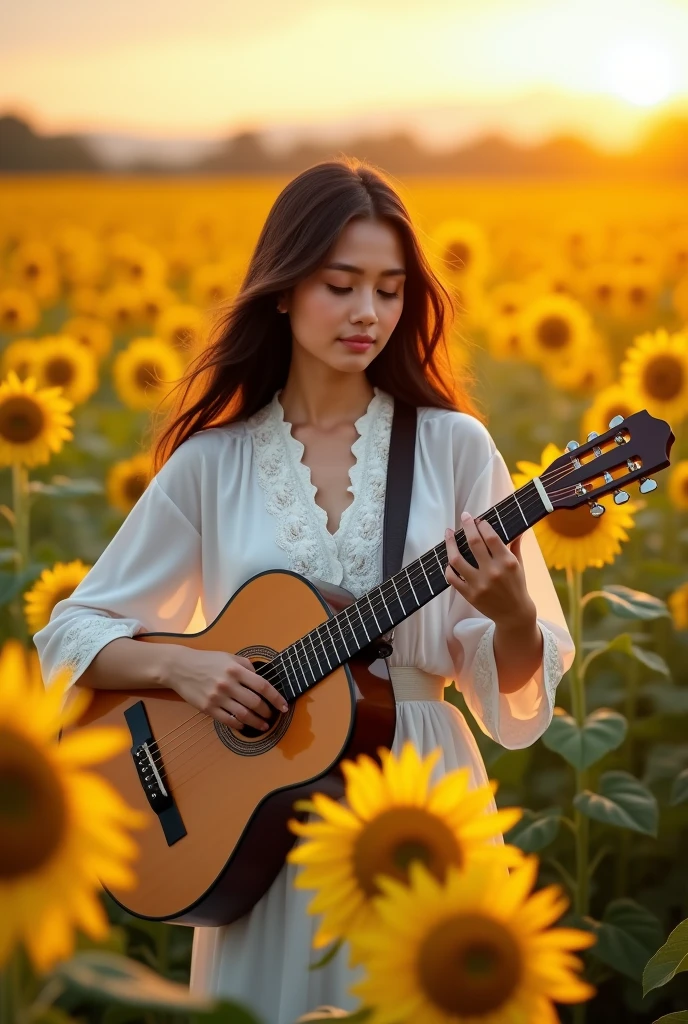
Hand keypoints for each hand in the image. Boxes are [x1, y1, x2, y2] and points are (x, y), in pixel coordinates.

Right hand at [164, 646, 288, 730]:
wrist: (180, 667)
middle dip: (267, 712)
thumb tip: (261, 679)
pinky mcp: (207, 708)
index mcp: (236, 670)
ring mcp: (217, 697)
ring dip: (256, 722)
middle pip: (255, 702)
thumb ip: (247, 666)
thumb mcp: (229, 657)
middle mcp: (228, 684)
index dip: (276, 698)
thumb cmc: (207, 661)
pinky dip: (238, 725)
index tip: (284, 706)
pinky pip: (227, 720)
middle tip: (272, 716)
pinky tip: (244, 726)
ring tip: (263, 725)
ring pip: (243, 714)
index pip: (263, 686)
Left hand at [444, 511, 536, 626]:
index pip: (491, 537)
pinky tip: (449, 560)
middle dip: (467, 526)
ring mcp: (479, 584)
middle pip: (473, 543)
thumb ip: (515, 546)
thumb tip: (518, 528)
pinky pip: (452, 578)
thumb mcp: (519, 565)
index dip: (482, 525)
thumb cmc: (517, 586)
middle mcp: (492, 572)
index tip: (477, 519)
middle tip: (464, 516)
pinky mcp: (469, 595)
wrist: (514, 615)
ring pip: (457, 559)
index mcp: (507, 562)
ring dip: (450, 544)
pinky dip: (448, 567)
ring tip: (448, 533)